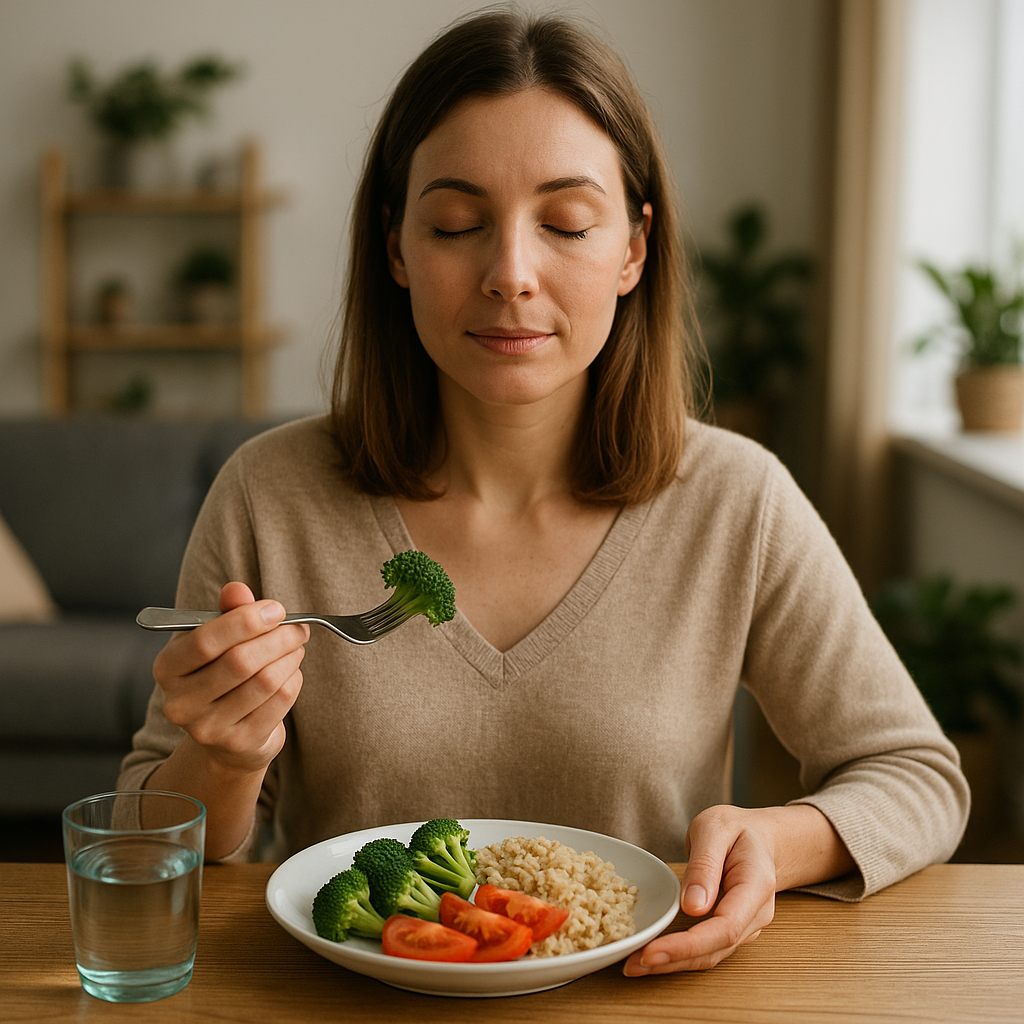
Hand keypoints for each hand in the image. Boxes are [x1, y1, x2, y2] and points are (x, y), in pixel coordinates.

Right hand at [153, 581, 309, 775]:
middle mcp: (180, 703)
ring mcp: (208, 728)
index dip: (245, 621)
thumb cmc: (222, 675)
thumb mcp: (218, 641)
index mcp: (167, 669)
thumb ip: (227, 612)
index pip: (205, 641)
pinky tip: (291, 672)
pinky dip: (294, 679)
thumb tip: (236, 589)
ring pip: (265, 680)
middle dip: (278, 638)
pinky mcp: (239, 743)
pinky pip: (280, 701)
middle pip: (240, 661)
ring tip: (296, 647)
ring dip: (290, 657)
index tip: (276, 609)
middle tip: (298, 628)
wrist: (227, 738)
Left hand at [623, 804, 853, 975]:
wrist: (761, 839)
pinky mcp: (730, 931)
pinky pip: (706, 949)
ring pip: (710, 955)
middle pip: (715, 949)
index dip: (688, 944)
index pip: (725, 927)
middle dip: (673, 960)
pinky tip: (652, 955)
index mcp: (756, 886)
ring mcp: (745, 927)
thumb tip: (692, 907)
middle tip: (632, 965)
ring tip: (634, 965)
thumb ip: (705, 865)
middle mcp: (755, 915)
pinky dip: (680, 954)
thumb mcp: (715, 828)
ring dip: (673, 963)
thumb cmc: (738, 830)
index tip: (653, 951)